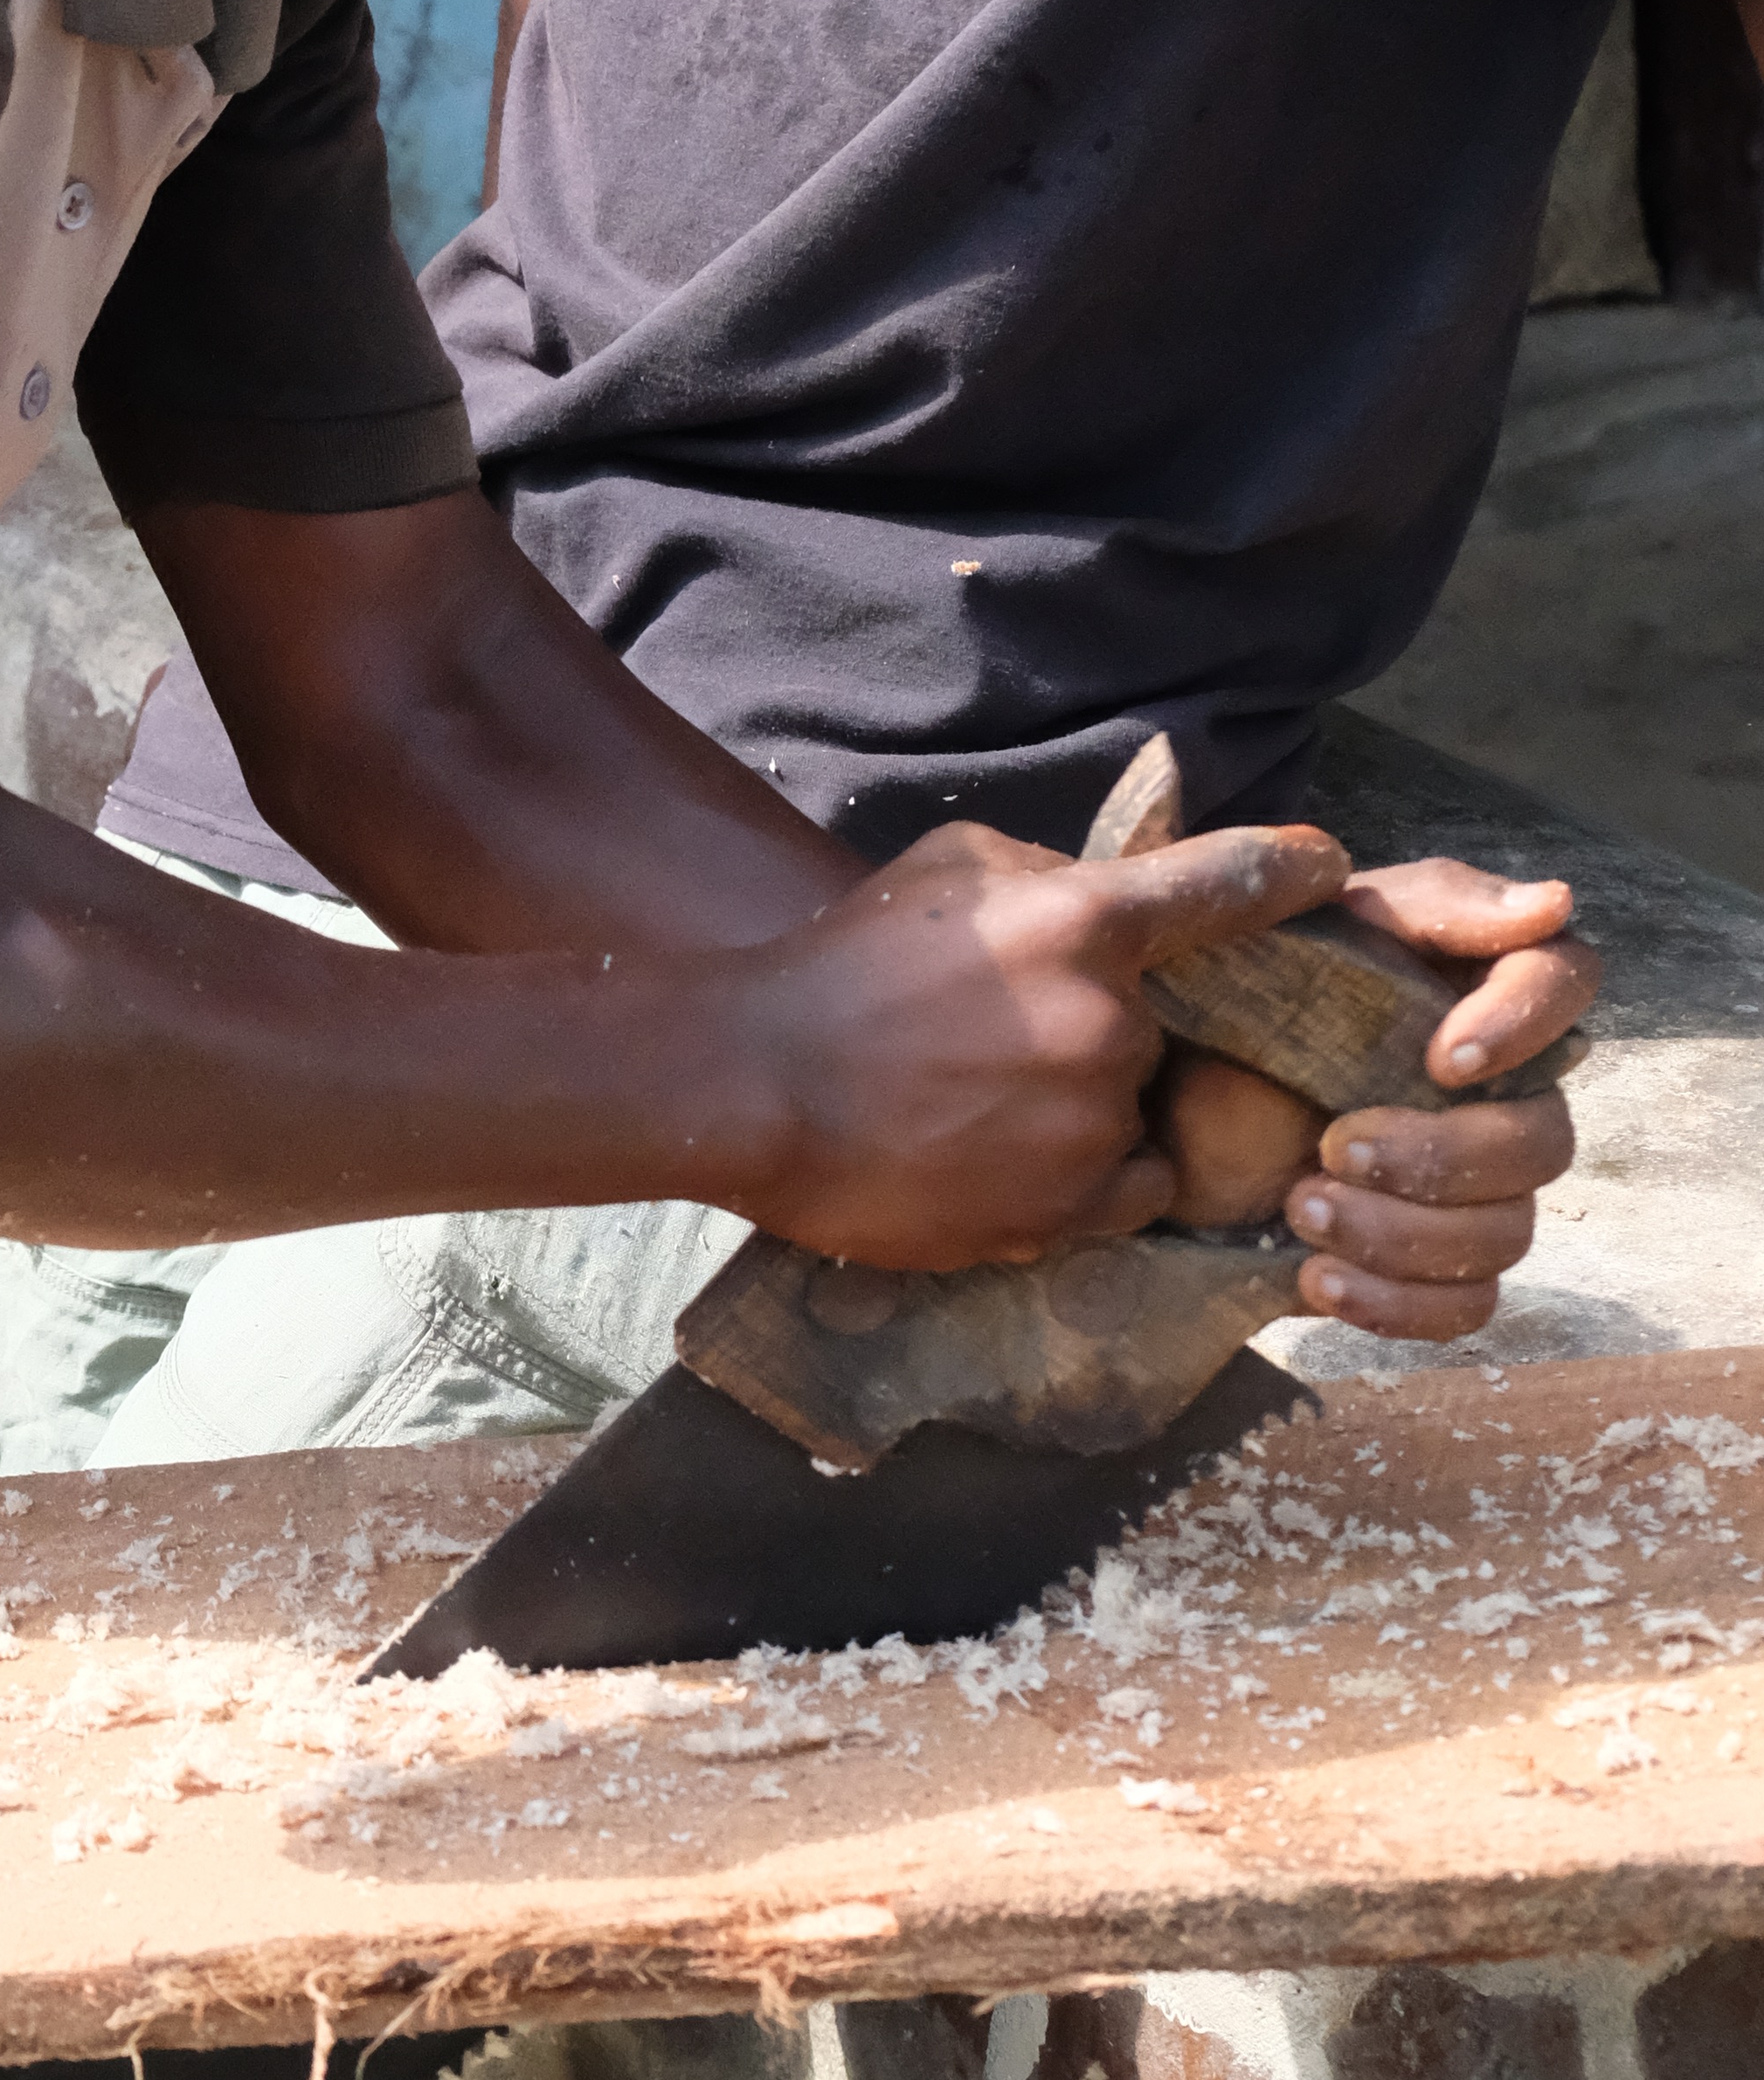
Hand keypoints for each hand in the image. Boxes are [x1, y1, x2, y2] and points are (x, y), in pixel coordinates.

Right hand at [716, 812, 1349, 1273]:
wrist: (751, 1089)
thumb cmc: (838, 967)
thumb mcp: (944, 870)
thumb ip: (1047, 875)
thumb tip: (1111, 896)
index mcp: (1081, 923)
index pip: (1225, 885)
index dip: (1289, 873)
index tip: (1329, 869)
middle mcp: (1108, 1025)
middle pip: (1167, 1025)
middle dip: (1111, 1027)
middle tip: (1008, 1039)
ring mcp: (1092, 1126)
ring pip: (1140, 1113)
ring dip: (1089, 1107)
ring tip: (984, 1105)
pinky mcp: (1065, 1210)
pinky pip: (1123, 1190)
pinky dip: (1083, 1178)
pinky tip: (998, 1157)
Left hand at [1262, 856, 1594, 1341]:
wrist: (1151, 1097)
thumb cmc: (1236, 993)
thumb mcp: (1308, 925)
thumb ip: (1431, 905)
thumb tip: (1550, 905)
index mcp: (1471, 987)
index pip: (1565, 981)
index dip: (1528, 1024)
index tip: (1441, 1059)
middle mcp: (1494, 1089)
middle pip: (1544, 1138)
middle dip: (1440, 1155)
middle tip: (1330, 1146)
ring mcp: (1468, 1185)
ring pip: (1507, 1231)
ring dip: (1404, 1232)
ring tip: (1299, 1208)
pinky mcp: (1425, 1261)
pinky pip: (1467, 1304)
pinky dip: (1398, 1301)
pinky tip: (1318, 1278)